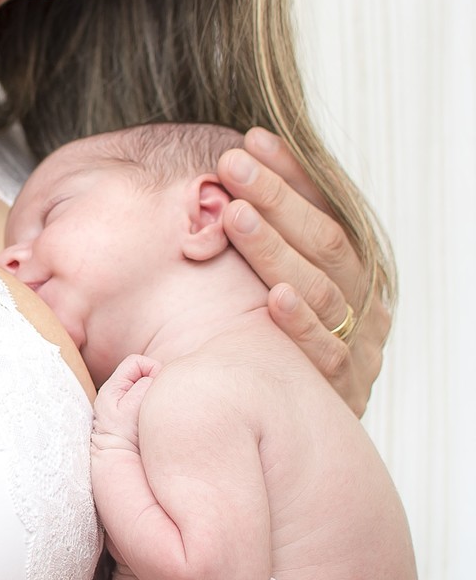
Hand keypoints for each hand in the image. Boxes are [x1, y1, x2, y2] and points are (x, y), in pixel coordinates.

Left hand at [92, 354, 160, 446]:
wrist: (116, 459)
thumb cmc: (123, 436)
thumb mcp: (133, 408)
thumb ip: (144, 386)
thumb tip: (154, 377)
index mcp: (112, 387)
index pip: (136, 361)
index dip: (151, 369)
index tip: (155, 389)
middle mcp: (114, 391)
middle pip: (141, 372)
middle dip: (153, 381)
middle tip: (154, 401)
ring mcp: (121, 401)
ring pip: (144, 385)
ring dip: (153, 394)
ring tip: (152, 410)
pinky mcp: (128, 411)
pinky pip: (145, 397)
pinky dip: (151, 402)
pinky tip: (151, 415)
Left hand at [216, 127, 388, 414]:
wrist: (303, 439)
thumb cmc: (273, 353)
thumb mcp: (276, 293)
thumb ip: (263, 247)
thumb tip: (217, 182)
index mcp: (352, 269)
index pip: (326, 209)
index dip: (292, 174)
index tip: (251, 140)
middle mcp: (363, 302)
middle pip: (325, 241)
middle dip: (276, 198)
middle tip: (232, 163)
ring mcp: (359, 346)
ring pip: (323, 289)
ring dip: (277, 249)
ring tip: (237, 215)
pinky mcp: (345, 392)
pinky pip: (326, 353)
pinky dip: (301, 324)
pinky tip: (276, 297)